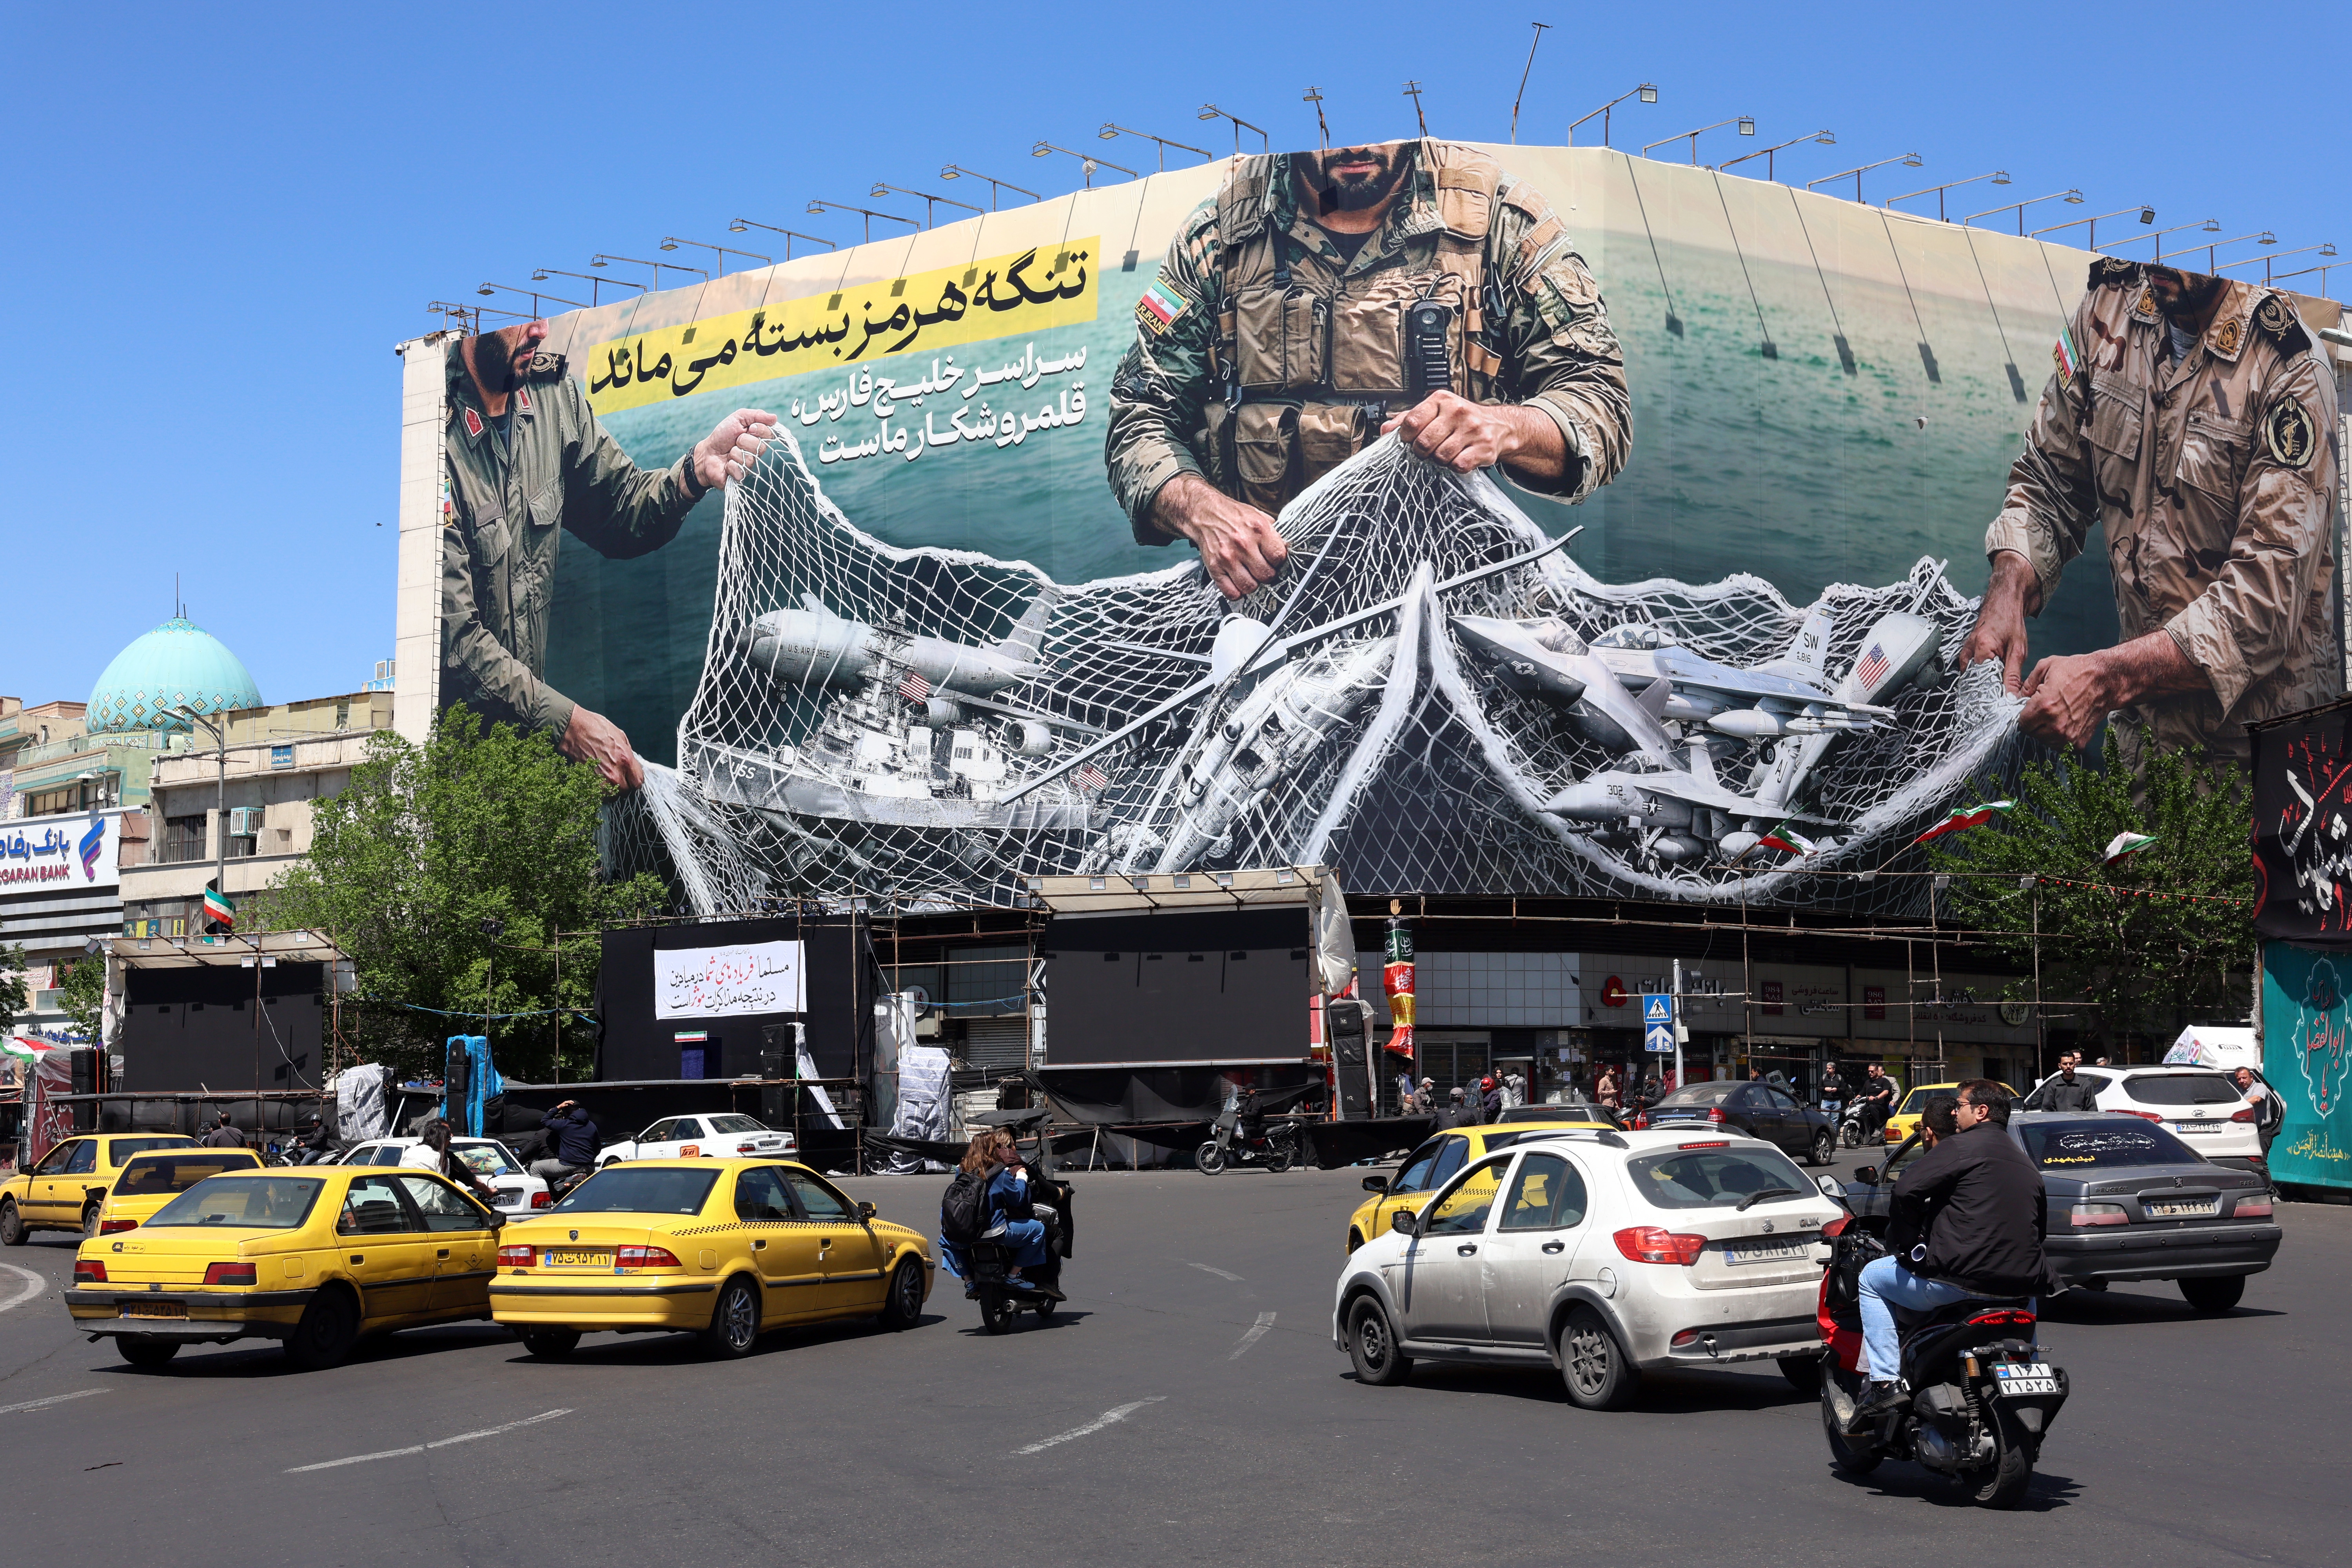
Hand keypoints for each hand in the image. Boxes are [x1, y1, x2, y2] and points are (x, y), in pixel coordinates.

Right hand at [559, 706, 643, 789]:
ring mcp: (601, 780)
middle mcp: (615, 774)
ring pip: (612, 796)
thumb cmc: (596, 729)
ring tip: (607, 780)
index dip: (635, 779)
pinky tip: (597, 780)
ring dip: (611, 790)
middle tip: (618, 778)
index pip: (638, 782)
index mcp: (626, 760)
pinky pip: (599, 794)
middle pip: (626, 791)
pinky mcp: (588, 783)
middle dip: (624, 785)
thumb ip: (629, 754)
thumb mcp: (620, 737)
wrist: (574, 730)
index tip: (631, 777)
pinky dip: (600, 790)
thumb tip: (631, 765)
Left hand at [691, 408, 778, 491]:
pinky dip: (730, 465)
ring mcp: (751, 466)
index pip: (769, 434)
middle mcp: (757, 453)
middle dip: (743, 441)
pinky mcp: (742, 477)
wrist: (707, 453)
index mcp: (758, 439)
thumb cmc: (722, 436)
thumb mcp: (737, 419)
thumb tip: (774, 418)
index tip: (749, 429)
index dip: (759, 430)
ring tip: (729, 454)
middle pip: (760, 447)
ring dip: (735, 453)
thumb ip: (756, 415)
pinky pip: (740, 470)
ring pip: (749, 458)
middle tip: (735, 442)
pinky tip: (727, 464)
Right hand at [1154, 473, 1288, 599]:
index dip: (1279, 561)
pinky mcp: (1215, 567)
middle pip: (1266, 575)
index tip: (1274, 560)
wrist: (1204, 513)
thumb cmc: (1232, 515)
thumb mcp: (1258, 515)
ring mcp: (1228, 557)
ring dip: (1253, 584)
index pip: (1279, 557)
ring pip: (1250, 587)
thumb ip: (1273, 533)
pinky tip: (1238, 583)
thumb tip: (1286, 549)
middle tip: (1263, 568)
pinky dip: (1237, 592)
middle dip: (1267, 574)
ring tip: (1250, 575)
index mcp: (1258, 529)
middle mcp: (1243, 544)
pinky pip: (1231, 592)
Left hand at [1381, 392, 1553, 476]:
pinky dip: (1455, 466)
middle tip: (1427, 450)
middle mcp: (1457, 411)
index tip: (1410, 440)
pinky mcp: (1484, 447)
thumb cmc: (1461, 420)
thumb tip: (1385, 430)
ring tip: (1445, 452)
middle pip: (1424, 442)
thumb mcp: (1434, 412)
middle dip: (1421, 451)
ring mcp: (1472, 429)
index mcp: (1441, 400)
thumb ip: (1407, 419)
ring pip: (1440, 456)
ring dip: (1439, 460)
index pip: (1412, 421)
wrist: (1499, 425)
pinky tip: (1459, 458)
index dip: (1406, 436)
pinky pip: (1458, 465)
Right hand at [1959, 550, 2037, 694]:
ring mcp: (1965, 652)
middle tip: (2000, 703)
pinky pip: (1971, 671)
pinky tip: (1990, 681)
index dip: (1991, 696)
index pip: (1982, 683)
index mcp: (1981, 650)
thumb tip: (2010, 696)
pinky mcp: (1966, 652)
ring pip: (1972, 678)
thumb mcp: (2018, 650)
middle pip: (1974, 683)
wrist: (2003, 601)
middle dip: (1987, 694)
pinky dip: (1980, 678)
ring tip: (1996, 693)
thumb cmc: (2010, 621)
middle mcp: (1968, 652)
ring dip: (1984, 686)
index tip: (2000, 707)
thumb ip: (2013, 675)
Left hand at [2019, 653, 2115, 749]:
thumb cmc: (2078, 671)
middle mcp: (2055, 725)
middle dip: (2035, 723)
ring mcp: (2068, 736)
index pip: (2022, 724)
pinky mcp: (2079, 742)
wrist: (2107, 680)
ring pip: (2045, 741)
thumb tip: (2015, 697)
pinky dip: (2060, 737)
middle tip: (2044, 711)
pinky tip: (2066, 722)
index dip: (2024, 716)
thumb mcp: (2046, 667)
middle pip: (2032, 734)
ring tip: (2056, 715)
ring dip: (2046, 731)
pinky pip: (2061, 745)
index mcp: (2044, 707)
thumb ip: (2026, 684)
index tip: (2030, 710)